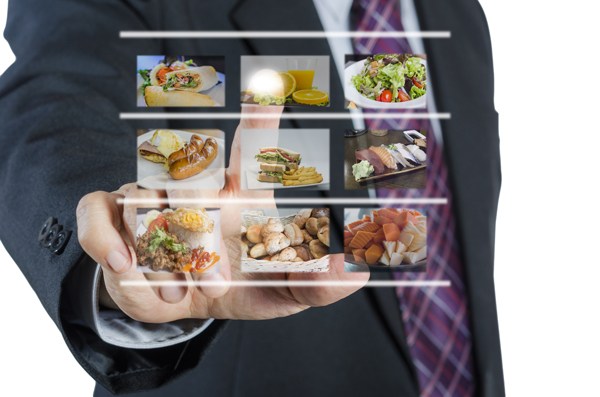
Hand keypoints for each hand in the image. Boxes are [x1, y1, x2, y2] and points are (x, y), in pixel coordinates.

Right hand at [76, 105, 368, 322]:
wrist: (186, 307)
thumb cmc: (242, 287)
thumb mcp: (285, 292)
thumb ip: (321, 283)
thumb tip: (358, 267)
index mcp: (244, 195)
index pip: (253, 149)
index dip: (260, 118)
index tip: (268, 89)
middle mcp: (197, 186)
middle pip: (191, 172)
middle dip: (200, 213)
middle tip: (217, 273)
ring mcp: (150, 197)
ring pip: (144, 201)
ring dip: (161, 252)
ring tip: (182, 290)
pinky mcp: (111, 218)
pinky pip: (98, 218)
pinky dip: (108, 242)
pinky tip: (128, 265)